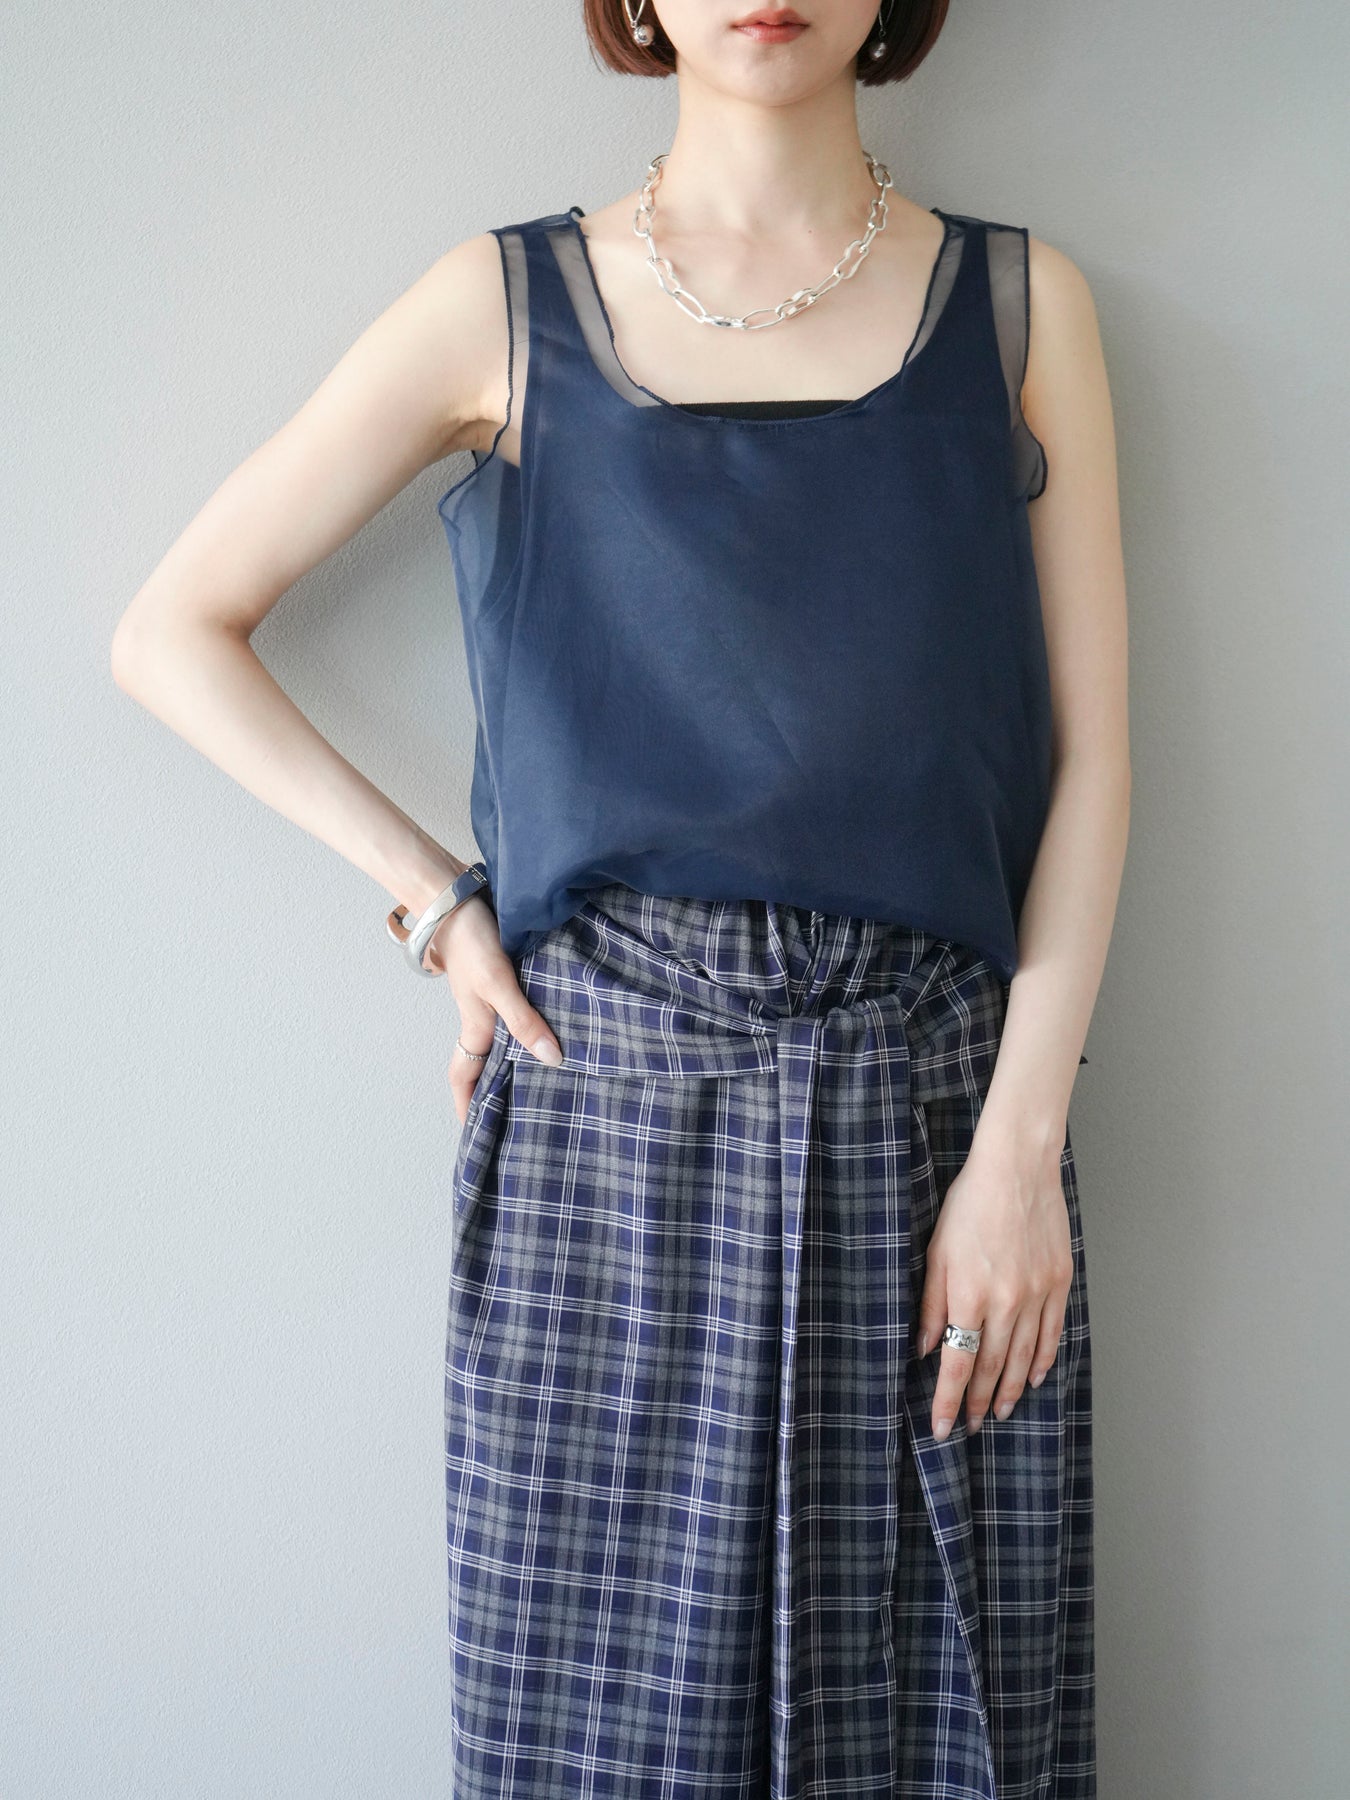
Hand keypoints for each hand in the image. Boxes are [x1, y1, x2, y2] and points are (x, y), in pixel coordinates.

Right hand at [423, 895, 564, 1124]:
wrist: (457, 898)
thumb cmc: (473, 942)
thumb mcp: (500, 984)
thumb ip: (524, 1021)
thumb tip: (552, 1060)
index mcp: (475, 1027)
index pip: (464, 1078)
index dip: (467, 1108)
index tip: (476, 1137)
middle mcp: (480, 1018)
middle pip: (482, 1064)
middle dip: (493, 1092)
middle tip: (520, 1115)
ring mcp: (488, 998)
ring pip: (498, 1040)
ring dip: (512, 1061)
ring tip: (542, 1080)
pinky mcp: (500, 979)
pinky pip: (512, 1015)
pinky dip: (525, 1030)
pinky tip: (549, 1029)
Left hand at [914, 1130, 1072, 1440]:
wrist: (1017, 1170)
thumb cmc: (970, 1204)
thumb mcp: (936, 1252)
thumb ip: (931, 1304)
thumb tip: (925, 1347)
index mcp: (970, 1297)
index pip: (957, 1365)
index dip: (948, 1401)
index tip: (942, 1428)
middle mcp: (1007, 1304)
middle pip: (991, 1368)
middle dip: (977, 1402)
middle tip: (969, 1426)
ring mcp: (1037, 1296)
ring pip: (1024, 1359)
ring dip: (1009, 1390)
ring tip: (998, 1412)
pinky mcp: (1058, 1284)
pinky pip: (1052, 1335)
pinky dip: (1042, 1362)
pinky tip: (1033, 1378)